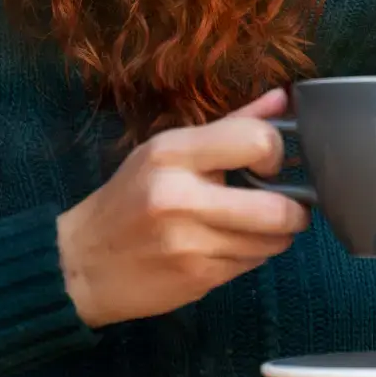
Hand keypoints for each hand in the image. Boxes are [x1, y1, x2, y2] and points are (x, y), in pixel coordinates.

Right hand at [57, 88, 308, 327]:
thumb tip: (284, 98)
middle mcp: (180, 197)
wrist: (81, 263)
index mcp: (172, 153)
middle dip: (295, 211)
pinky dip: (251, 256)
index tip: (270, 164)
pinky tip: (229, 247)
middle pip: (277, 208)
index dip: (276, 153)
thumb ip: (231, 124)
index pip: (256, 140)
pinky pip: (250, 265)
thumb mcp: (168, 151)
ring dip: (275, 237)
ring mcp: (188, 242)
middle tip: (290, 208)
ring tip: (255, 227)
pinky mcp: (195, 278)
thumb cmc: (129, 198)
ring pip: (270, 242)